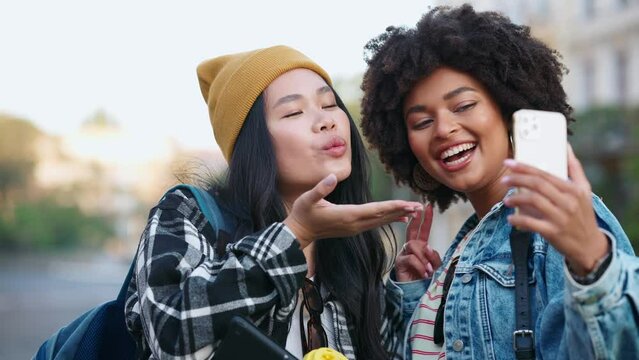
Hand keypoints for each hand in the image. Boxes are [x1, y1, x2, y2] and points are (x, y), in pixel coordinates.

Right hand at [283, 174, 422, 248]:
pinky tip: (399, 218)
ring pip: (380, 221)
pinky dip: (388, 219)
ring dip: (397, 215)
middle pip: (382, 217)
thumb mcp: (308, 199)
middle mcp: (354, 224)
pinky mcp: (353, 228)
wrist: (299, 232)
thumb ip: (320, 188)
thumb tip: (332, 176)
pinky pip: (375, 224)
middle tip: (420, 207)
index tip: (408, 204)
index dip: (392, 206)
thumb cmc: (303, 213)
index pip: (375, 210)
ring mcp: (354, 228)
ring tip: (415, 212)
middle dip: (401, 211)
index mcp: (347, 215)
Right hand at [395, 203, 441, 281]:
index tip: (428, 207)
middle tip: (420, 210)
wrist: (415, 293)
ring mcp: (404, 254)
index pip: (423, 230)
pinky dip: (420, 266)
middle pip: (413, 230)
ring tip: (429, 271)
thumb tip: (427, 247)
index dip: (426, 219)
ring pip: (415, 245)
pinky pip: (412, 258)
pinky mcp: (400, 262)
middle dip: (417, 219)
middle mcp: (411, 248)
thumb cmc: (425, 279)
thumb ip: (433, 256)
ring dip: (424, 258)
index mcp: (420, 247)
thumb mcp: (434, 266)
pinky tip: (423, 274)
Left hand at [502, 144, 608, 274]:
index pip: (545, 174)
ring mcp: (560, 218)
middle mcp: (568, 202)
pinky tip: (510, 218)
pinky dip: (518, 219)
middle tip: (504, 179)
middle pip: (537, 185)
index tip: (508, 163)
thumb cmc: (583, 214)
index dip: (524, 168)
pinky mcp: (553, 232)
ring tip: (506, 200)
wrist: (590, 245)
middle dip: (517, 180)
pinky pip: (531, 223)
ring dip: (516, 198)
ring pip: (533, 201)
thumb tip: (566, 146)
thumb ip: (574, 168)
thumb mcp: (584, 190)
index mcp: (573, 189)